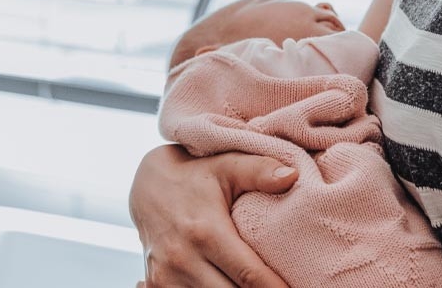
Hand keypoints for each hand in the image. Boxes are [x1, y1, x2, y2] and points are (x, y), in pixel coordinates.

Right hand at [130, 144, 295, 287]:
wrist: (147, 186)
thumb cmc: (195, 177)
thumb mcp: (226, 167)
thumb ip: (259, 171)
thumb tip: (294, 177)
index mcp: (205, 232)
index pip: (250, 276)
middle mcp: (182, 259)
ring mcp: (166, 276)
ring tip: (256, 287)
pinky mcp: (157, 286)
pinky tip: (228, 284)